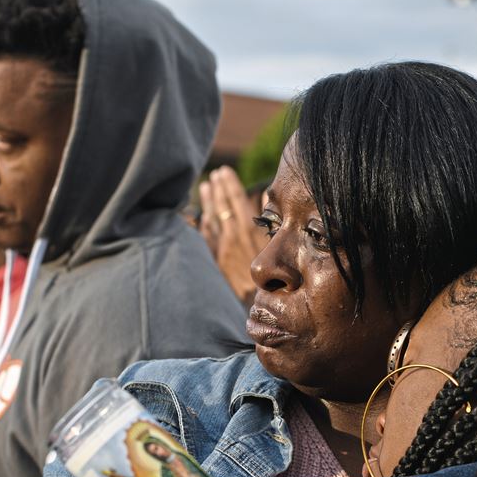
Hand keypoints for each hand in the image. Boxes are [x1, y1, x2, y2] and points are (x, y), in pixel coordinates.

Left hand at [199, 166, 267, 303]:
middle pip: (222, 206)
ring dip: (208, 201)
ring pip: (211, 219)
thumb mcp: (275, 248)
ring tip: (206, 186)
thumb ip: (269, 224)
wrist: (253, 305)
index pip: (236, 199)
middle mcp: (232, 237)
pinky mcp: (214, 261)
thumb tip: (266, 200)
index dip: (229, 183)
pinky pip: (205, 238)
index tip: (224, 171)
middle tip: (215, 175)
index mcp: (248, 231)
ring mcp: (220, 249)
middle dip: (217, 188)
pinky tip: (200, 217)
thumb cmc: (273, 280)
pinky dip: (202, 224)